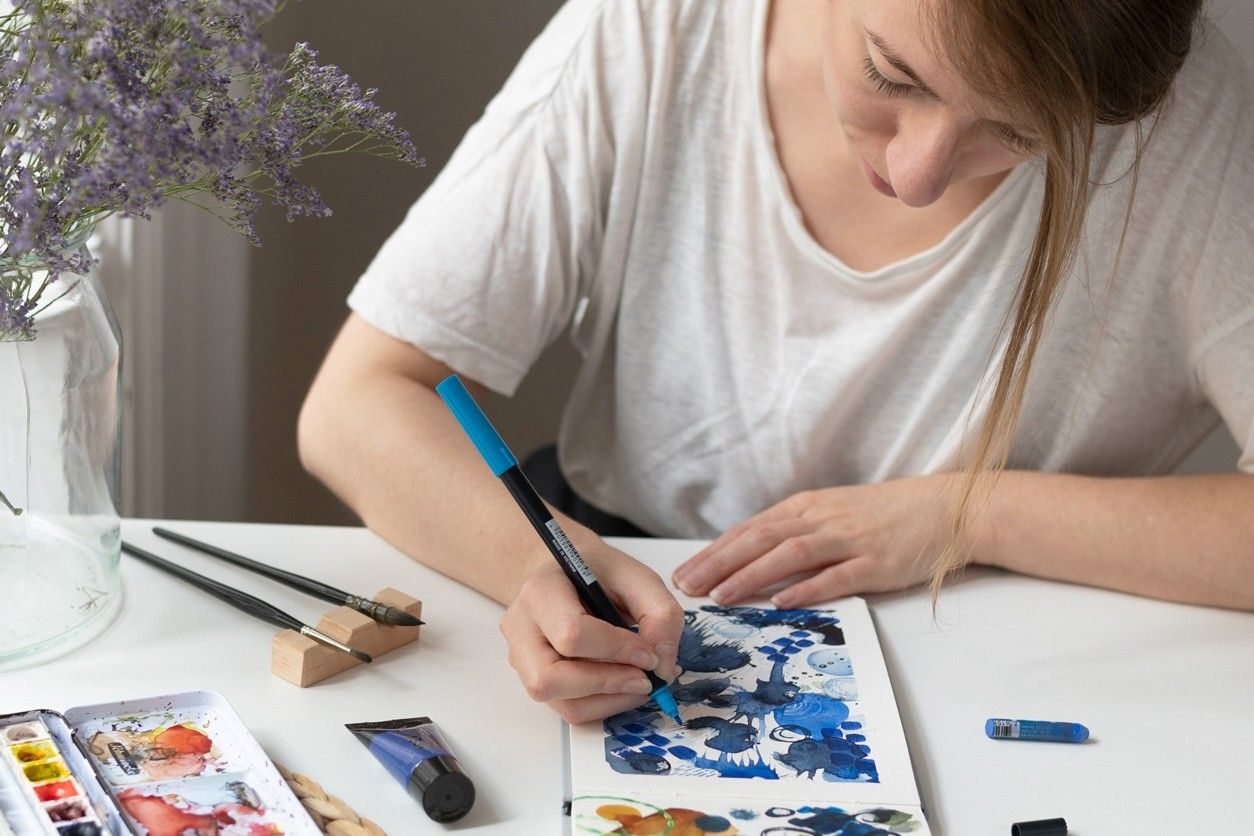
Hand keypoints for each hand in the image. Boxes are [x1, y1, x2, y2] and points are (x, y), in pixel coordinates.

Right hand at [500, 533, 683, 723]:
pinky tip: (623, 687)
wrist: (567, 573)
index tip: (650, 655)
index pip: (570, 633)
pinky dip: (603, 706)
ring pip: (556, 700)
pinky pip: (566, 709)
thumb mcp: (638, 578)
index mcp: (541, 589)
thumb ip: (661, 615)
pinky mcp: (534, 679)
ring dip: (607, 700)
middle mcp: (521, 626)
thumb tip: (662, 667)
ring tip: (639, 683)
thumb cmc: (599, 573)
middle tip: (646, 680)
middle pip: (548, 677)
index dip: (616, 650)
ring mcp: (521, 657)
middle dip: (606, 684)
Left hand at [672, 475, 953, 606]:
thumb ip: (793, 534)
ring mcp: (849, 540)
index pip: (749, 530)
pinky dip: (807, 588)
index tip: (683, 573)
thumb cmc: (883, 516)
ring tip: (722, 596)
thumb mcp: (831, 515)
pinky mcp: (876, 562)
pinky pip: (837, 576)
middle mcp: (821, 520)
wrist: (943, 509)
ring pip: (790, 554)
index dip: (714, 552)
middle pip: (760, 540)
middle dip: (719, 564)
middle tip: (687, 587)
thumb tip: (748, 561)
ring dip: (752, 575)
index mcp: (806, 508)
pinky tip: (783, 602)